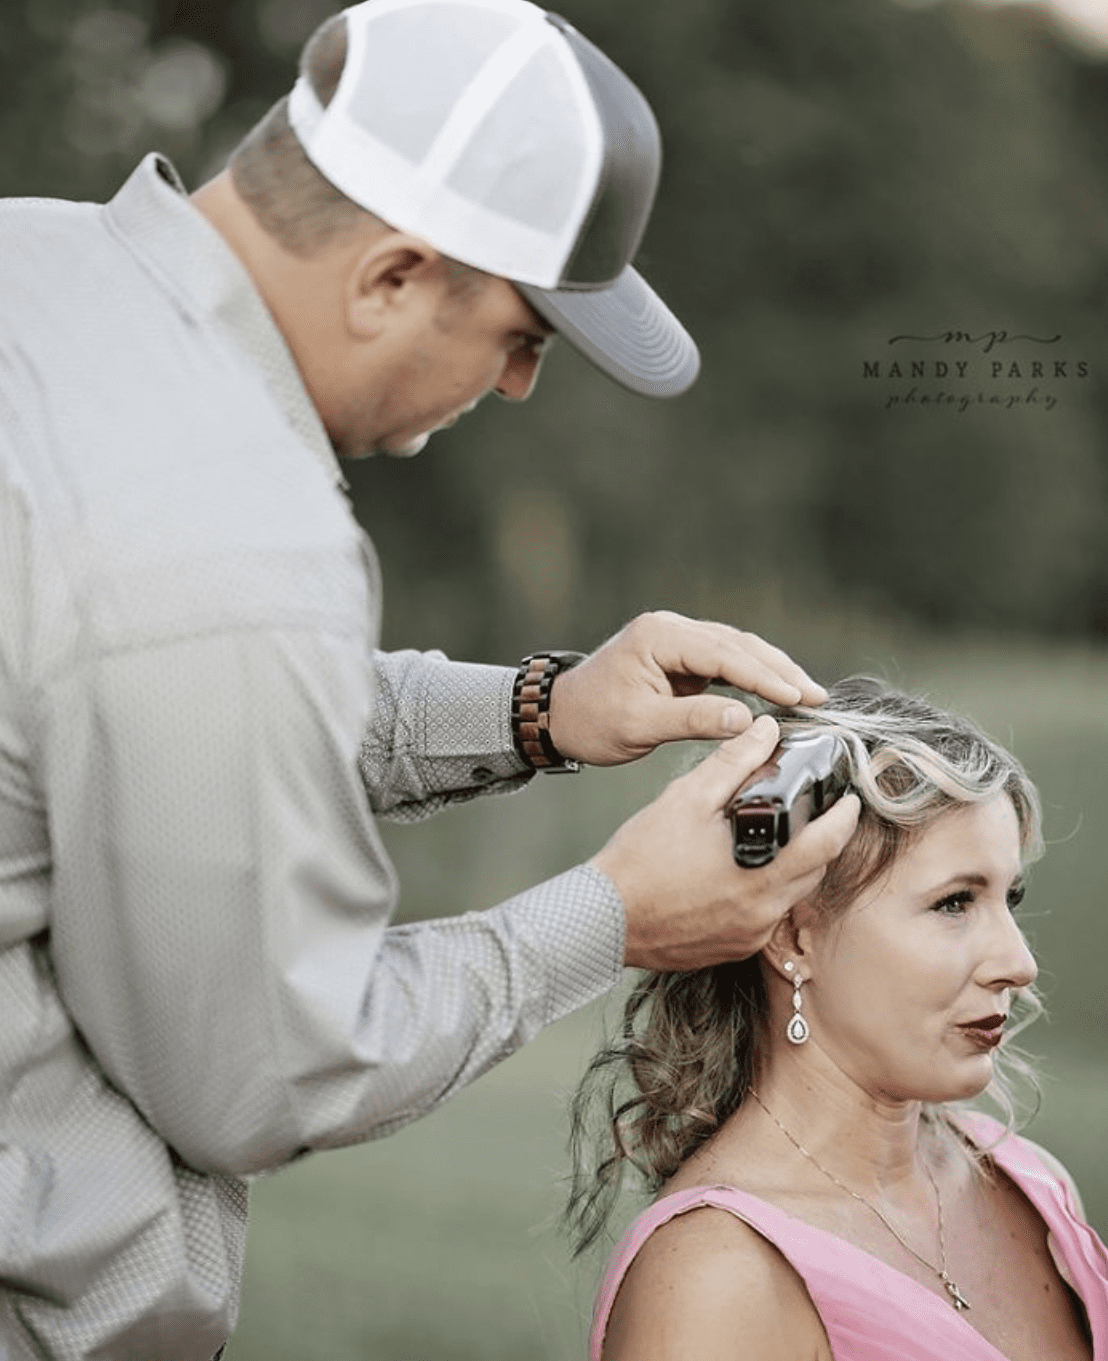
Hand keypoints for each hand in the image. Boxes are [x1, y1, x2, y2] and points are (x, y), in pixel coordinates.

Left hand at [547, 611, 826, 766]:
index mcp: (659, 637)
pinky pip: (725, 663)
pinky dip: (753, 678)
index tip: (798, 697)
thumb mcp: (640, 725)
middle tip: (818, 697)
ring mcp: (676, 640)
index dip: (764, 677)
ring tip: (808, 696)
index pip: (723, 654)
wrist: (560, 716)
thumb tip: (746, 720)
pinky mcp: (680, 657)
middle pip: (738, 645)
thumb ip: (693, 720)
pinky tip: (778, 695)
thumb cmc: (592, 721)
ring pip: (736, 650)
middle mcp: (671, 629)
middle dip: (780, 671)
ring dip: (772, 672)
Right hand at [590, 715, 860, 969]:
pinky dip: (765, 892)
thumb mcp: (687, 798)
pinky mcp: (731, 949)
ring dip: (794, 868)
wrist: (604, 918)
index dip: (845, 818)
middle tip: (818, 815)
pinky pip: (764, 918)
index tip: (850, 800)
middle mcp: (763, 912)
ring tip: (779, 840)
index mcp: (762, 874)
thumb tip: (764, 732)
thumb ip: (732, 762)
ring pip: (791, 897)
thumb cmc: (640, 860)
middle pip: (815, 873)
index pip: (827, 844)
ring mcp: (749, 936)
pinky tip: (742, 873)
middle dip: (822, 842)